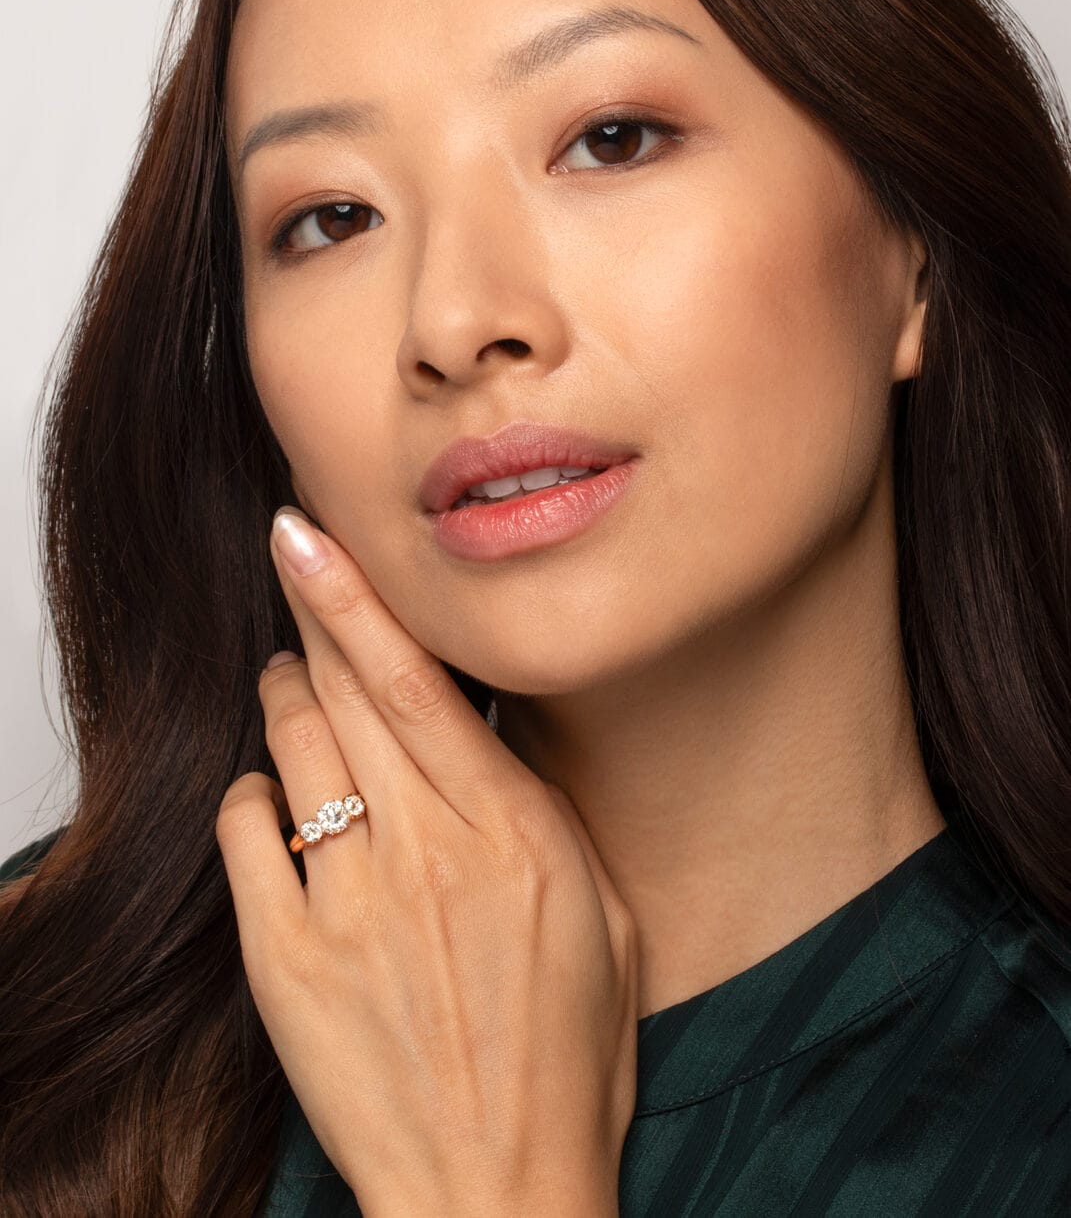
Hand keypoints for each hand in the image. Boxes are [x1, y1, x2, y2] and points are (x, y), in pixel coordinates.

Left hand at [215, 506, 636, 1217]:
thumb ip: (546, 815)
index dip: (354, 597)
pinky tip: (275, 801)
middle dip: (309, 619)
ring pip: (289, 749)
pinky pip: (244, 832)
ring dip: (283, 700)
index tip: (308, 534)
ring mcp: (349, 904)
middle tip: (294, 569)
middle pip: (340, 694)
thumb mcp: (605, 919)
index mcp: (514, 833)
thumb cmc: (564, 1062)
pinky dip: (251, 797)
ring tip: (290, 685)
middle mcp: (426, 852)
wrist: (496, 1192)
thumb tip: (488, 738)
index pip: (414, 681)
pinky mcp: (287, 959)